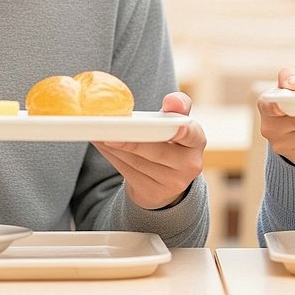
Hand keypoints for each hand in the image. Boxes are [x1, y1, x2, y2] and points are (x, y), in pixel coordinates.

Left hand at [93, 91, 204, 209]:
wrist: (168, 179)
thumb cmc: (171, 141)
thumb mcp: (178, 122)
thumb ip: (177, 106)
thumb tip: (172, 101)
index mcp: (197, 141)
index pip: (191, 134)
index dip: (182, 131)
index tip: (173, 127)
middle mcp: (189, 165)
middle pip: (156, 151)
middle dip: (131, 140)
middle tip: (108, 129)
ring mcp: (171, 183)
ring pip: (137, 162)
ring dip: (114, 146)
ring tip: (97, 132)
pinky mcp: (152, 193)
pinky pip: (127, 172)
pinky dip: (111, 156)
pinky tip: (101, 144)